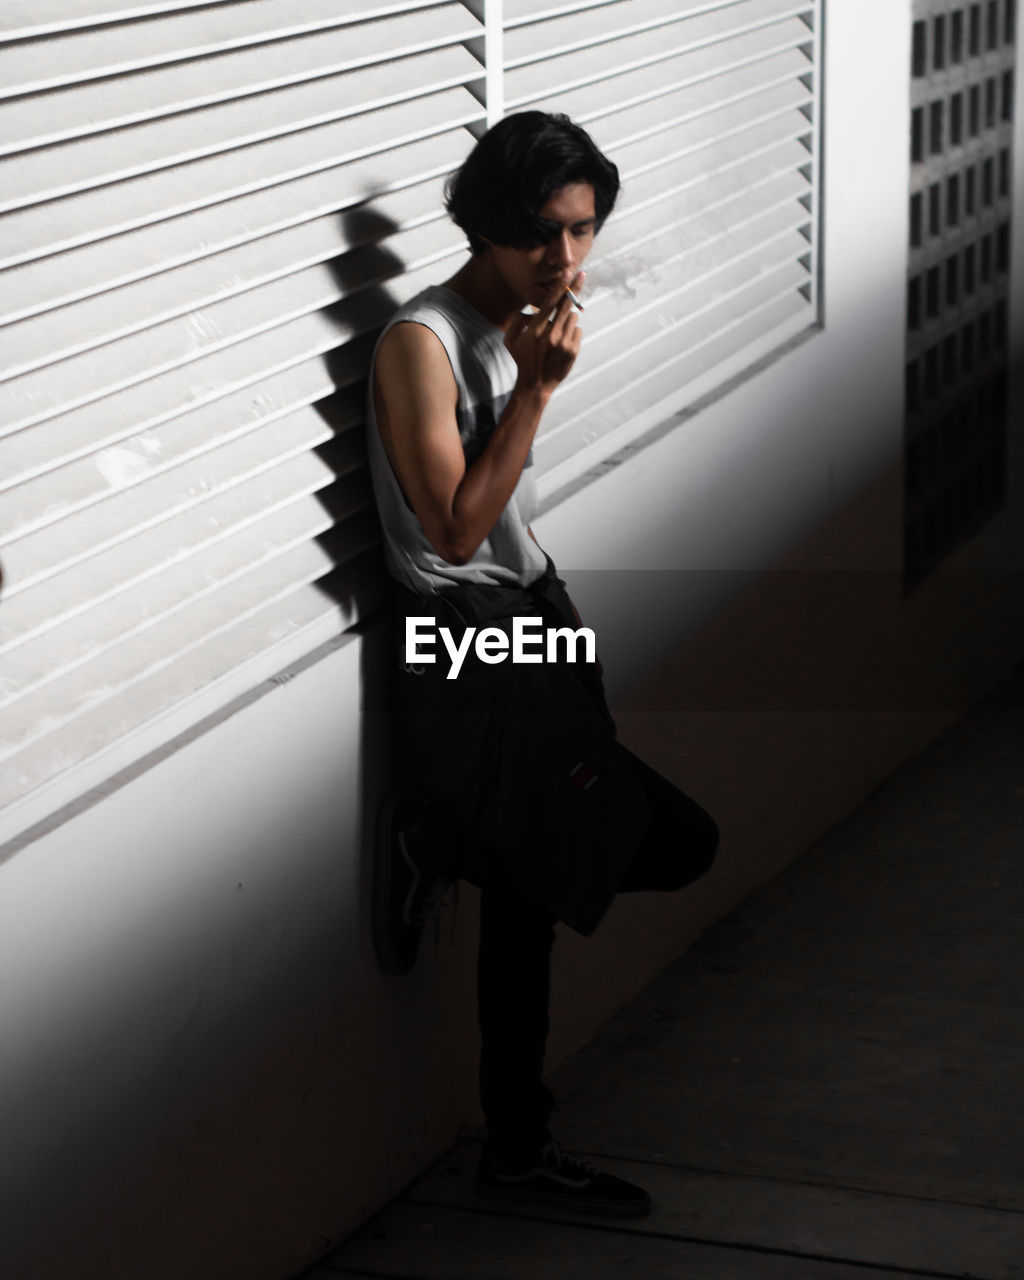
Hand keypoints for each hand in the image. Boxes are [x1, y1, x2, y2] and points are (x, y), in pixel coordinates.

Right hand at [504, 271, 584, 397]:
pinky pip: (578, 331)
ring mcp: (563, 343)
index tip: (567, 273)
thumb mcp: (510, 341)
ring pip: (573, 318)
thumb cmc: (522, 360)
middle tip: (582, 274)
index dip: (560, 286)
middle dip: (575, 288)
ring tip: (557, 334)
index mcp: (535, 329)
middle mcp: (551, 334)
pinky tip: (562, 344)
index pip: (550, 302)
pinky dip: (572, 333)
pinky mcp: (573, 351)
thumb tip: (531, 310)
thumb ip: (517, 322)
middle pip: (566, 305)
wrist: (535, 385)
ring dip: (567, 320)